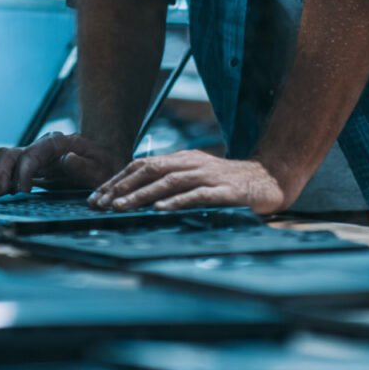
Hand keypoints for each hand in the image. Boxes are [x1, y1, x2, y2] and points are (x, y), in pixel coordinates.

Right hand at [0, 133, 124, 195]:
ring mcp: (28, 158)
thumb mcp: (103, 166)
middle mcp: (37, 149)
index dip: (24, 171)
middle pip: (8, 154)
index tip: (22, 191)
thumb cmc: (104, 164)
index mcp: (54, 144)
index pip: (31, 154)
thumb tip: (66, 160)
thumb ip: (85, 164)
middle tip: (0, 194)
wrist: (103, 158)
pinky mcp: (23, 170)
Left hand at [88, 150, 295, 214]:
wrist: (270, 178)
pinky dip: (177, 201)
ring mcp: (208, 175)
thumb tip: (140, 193)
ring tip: (121, 207)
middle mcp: (191, 163)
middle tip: (100, 204)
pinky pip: (197, 195)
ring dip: (141, 195)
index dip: (118, 180)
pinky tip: (160, 210)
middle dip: (121, 187)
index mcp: (181, 159)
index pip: (142, 166)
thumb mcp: (197, 175)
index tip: (98, 196)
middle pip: (149, 170)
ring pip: (168, 182)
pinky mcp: (225, 190)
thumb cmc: (229, 181)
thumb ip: (173, 180)